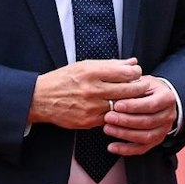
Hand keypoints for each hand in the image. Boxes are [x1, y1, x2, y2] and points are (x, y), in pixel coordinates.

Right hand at [28, 58, 146, 128]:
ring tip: (134, 98)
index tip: (137, 73)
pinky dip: (118, 114)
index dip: (136, 73)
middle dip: (140, 88)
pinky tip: (120, 109)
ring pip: (121, 106)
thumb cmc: (64, 79)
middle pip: (128, 90)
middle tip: (144, 86)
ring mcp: (91, 107)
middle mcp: (92, 90)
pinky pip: (111, 118)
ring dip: (131, 103)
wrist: (40, 99)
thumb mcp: (85, 65)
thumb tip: (133, 62)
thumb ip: (111, 64)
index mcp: (92, 72)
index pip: (125, 73)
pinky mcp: (88, 122)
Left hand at [105, 75, 176, 155]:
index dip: (133, 106)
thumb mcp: (143, 82)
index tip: (117, 105)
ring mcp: (163, 130)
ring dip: (124, 134)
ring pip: (145, 137)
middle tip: (108, 117)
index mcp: (167, 98)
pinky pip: (141, 149)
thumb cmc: (147, 89)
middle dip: (125, 121)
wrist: (158, 98)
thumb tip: (115, 94)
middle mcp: (169, 115)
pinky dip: (125, 149)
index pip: (151, 105)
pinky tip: (112, 147)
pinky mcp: (156, 141)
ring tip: (108, 128)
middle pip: (147, 122)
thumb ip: (132, 87)